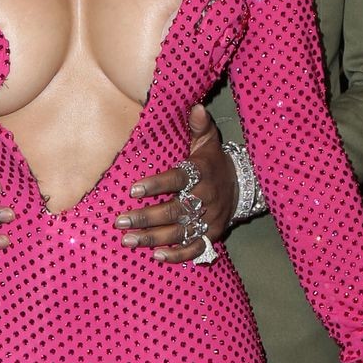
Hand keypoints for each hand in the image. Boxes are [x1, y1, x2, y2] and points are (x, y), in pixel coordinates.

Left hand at [116, 105, 237, 261]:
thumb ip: (199, 126)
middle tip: (121, 220)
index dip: (157, 185)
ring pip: (180, 232)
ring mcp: (209, 219)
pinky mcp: (211, 235)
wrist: (242, 185)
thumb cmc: (213, 162)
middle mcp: (205, 198)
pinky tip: (156, 256)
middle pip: (175, 211)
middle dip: (146, 217)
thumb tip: (194, 106)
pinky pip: (195, 249)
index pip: (178, 179)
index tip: (134, 190)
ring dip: (153, 238)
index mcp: (201, 173)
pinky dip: (177, 255)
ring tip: (128, 240)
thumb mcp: (208, 142)